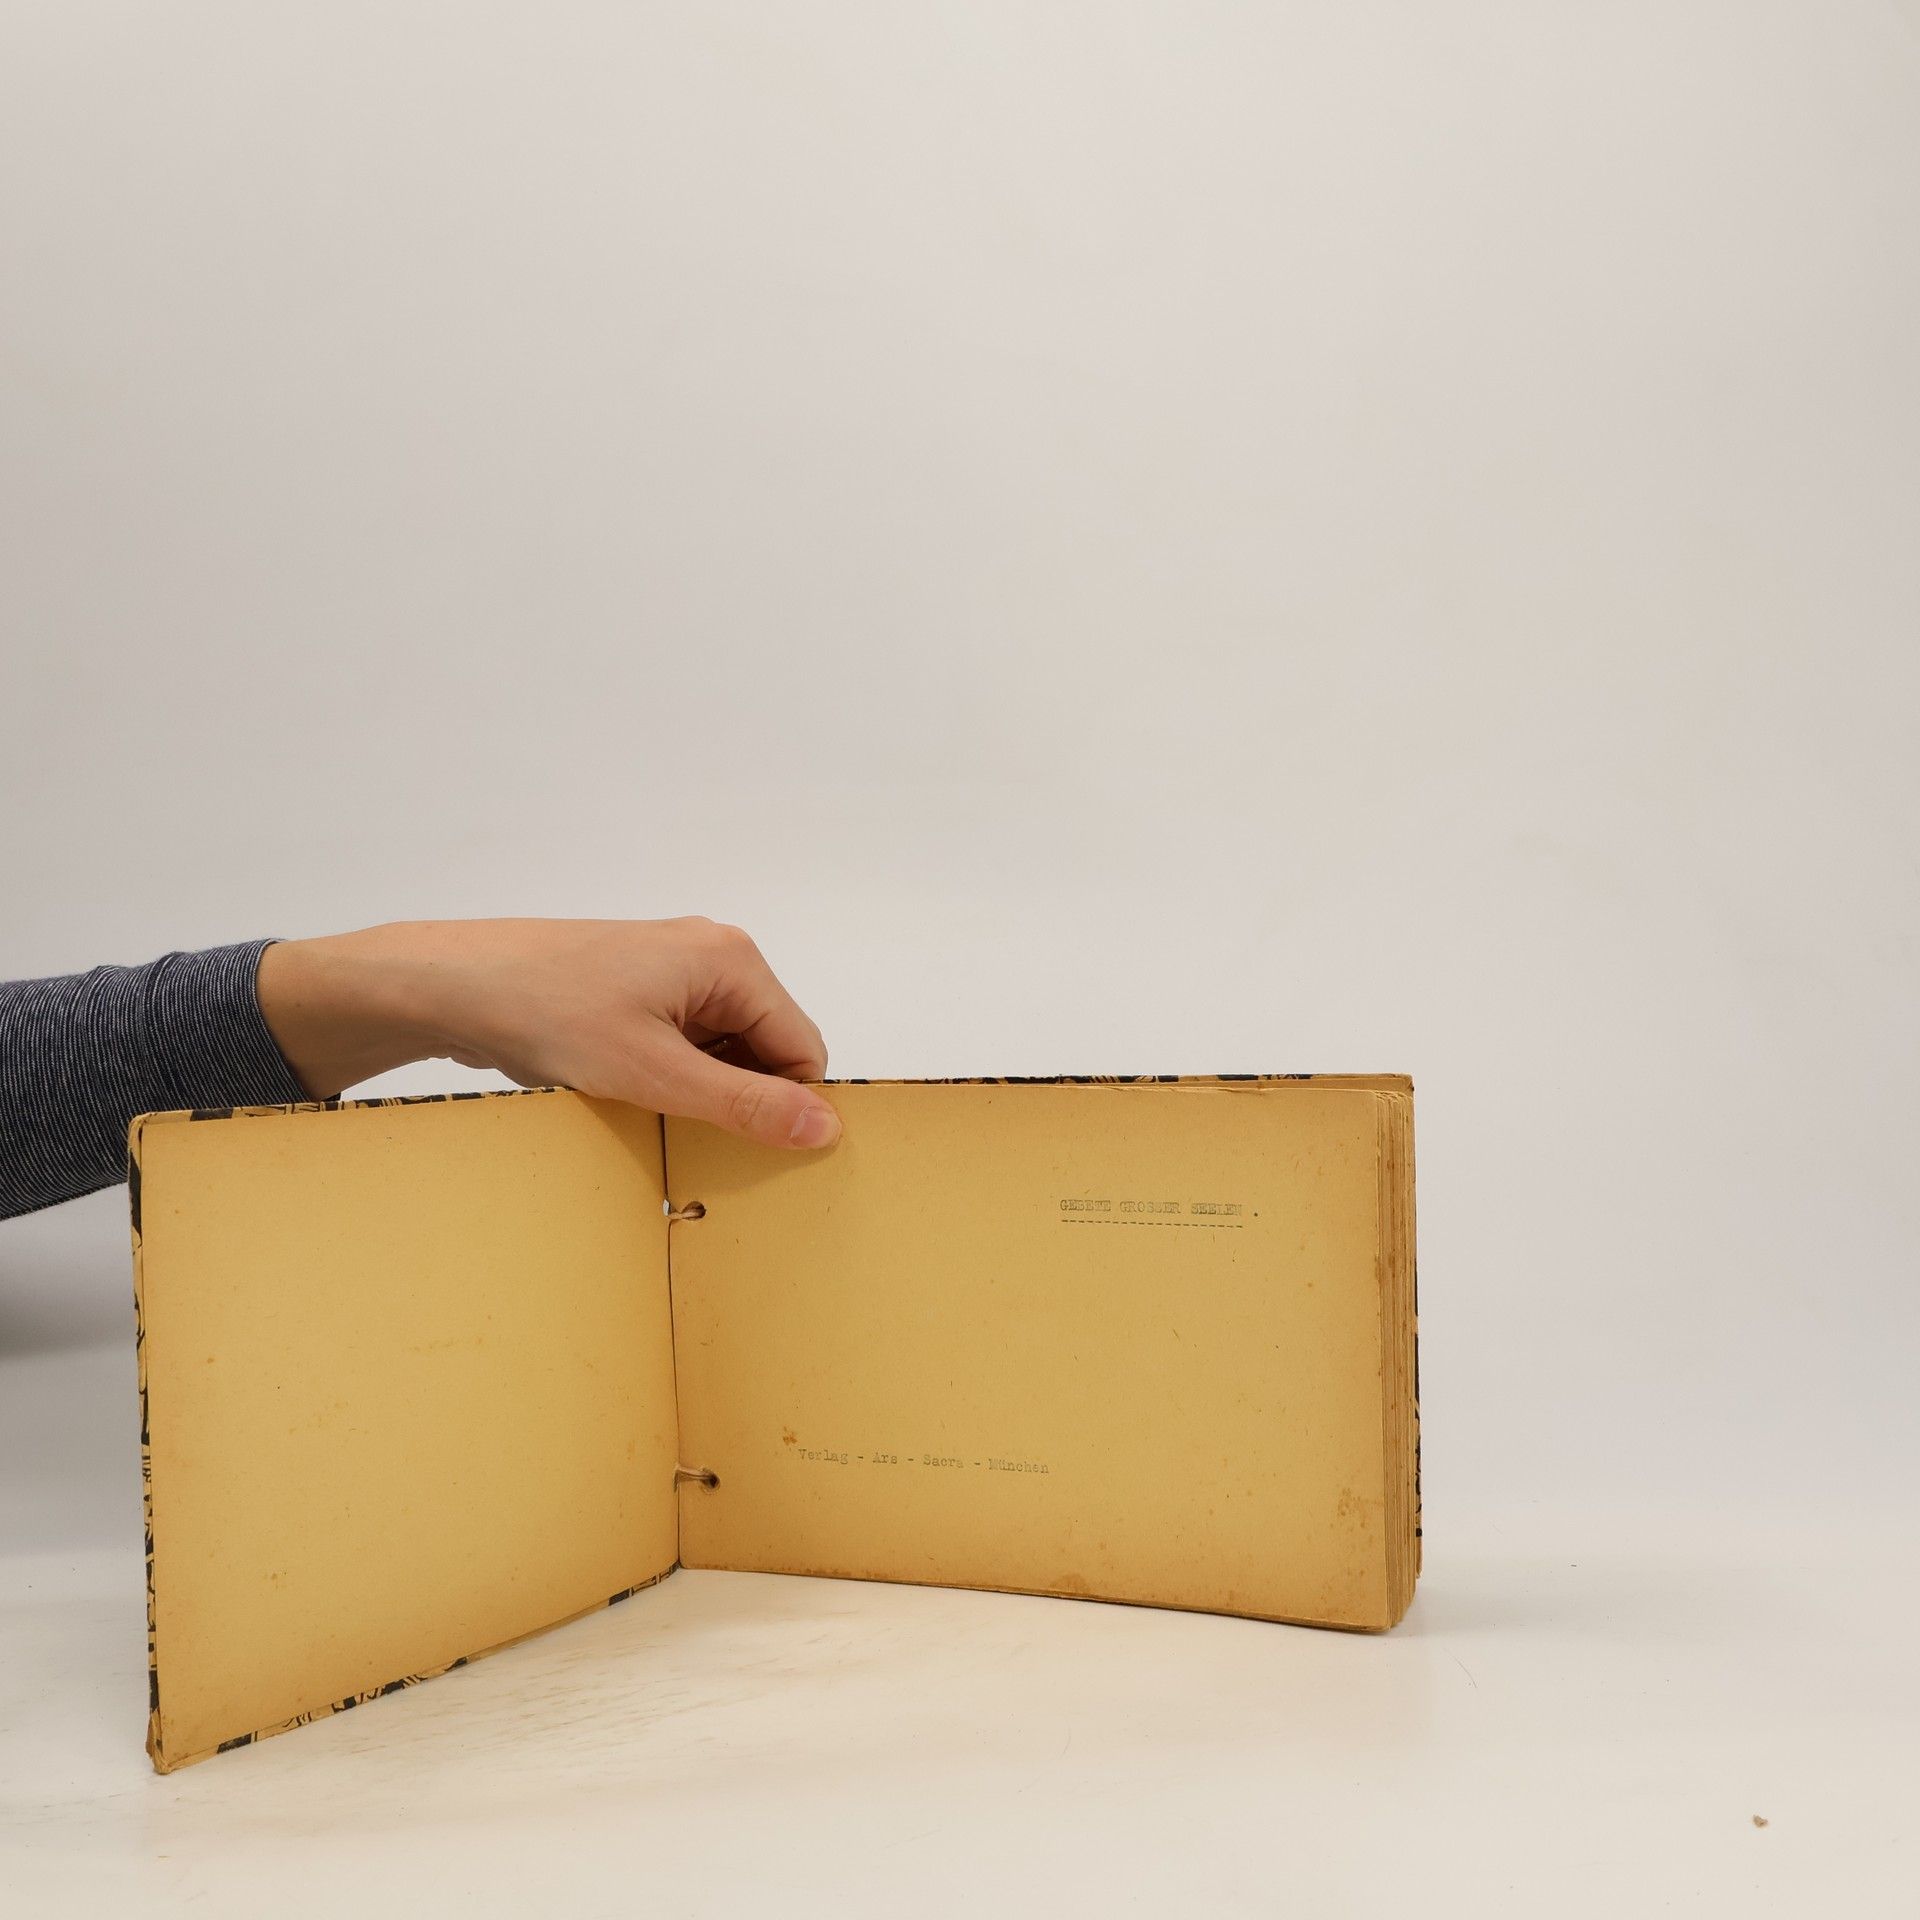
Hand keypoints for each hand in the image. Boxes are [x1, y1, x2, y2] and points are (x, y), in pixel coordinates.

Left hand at [256, 918, 839, 1148]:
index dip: (783, 1106)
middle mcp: (713, 955)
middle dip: (736, 1098)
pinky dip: (666, 1075)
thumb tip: (824, 1129)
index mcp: (733, 961)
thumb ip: (745, 1105)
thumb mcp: (655, 1074)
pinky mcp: (635, 987)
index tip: (744, 1147)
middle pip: (765, 1048)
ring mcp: (672, 969)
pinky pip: (682, 1042)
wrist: (452, 984)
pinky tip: (625, 1092)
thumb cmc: (549, 1013)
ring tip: (645, 1107)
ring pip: (722, 1050)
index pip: (802, 1050)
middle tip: (686, 1132)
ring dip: (697, 1089)